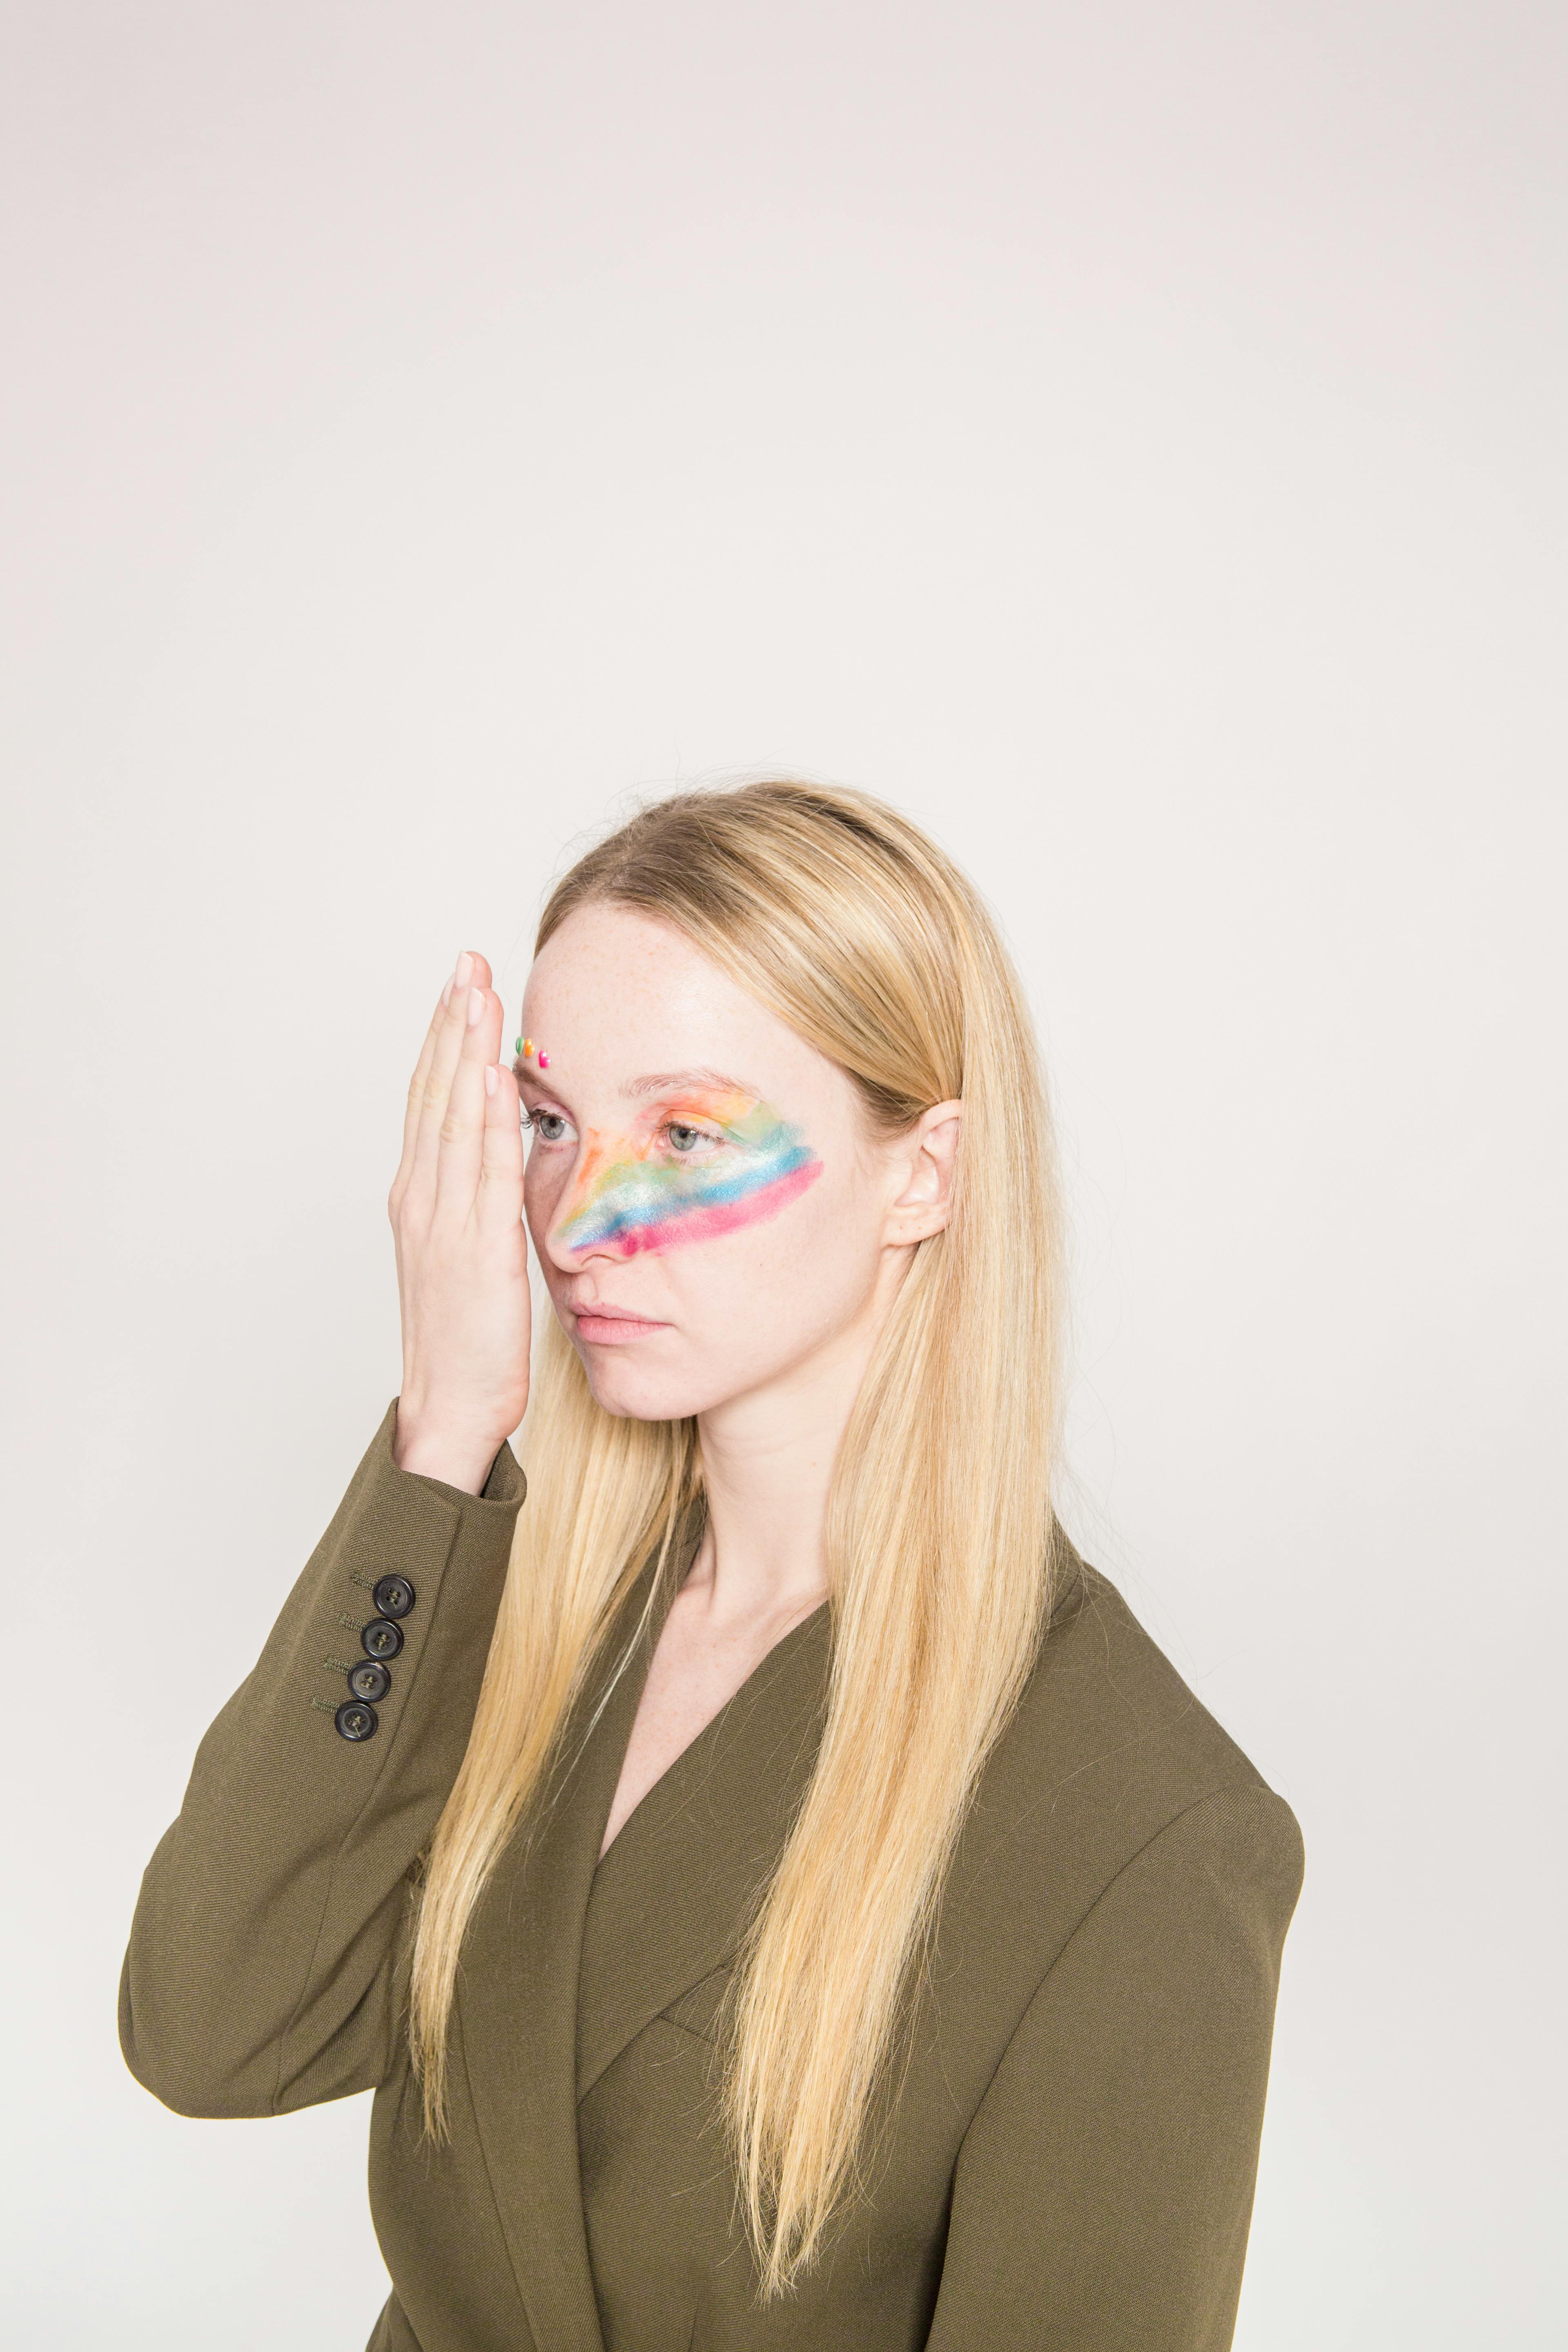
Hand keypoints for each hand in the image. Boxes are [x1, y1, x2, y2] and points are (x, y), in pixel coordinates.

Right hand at [387, 950, 530, 1493]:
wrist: (450, 1404)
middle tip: (468, 962)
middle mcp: (423, 1198)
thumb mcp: (468, 1250)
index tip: (461, 984)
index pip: (430, 1099)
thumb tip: (506, 1149)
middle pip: (434, 1093)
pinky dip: (486, 1121)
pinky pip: (481, 1173)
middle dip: (451, 1023)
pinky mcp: (475, 1249)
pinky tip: (494, 1078)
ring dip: (466, 1052)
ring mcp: (444, 1221)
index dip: (443, 1038)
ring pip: (454, 1118)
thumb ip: (479, 1196)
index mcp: (420, 1196)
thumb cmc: (465, 1335)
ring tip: (478, 993)